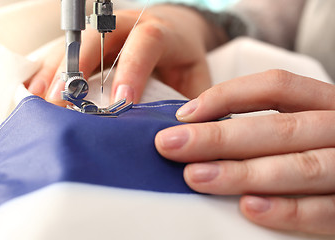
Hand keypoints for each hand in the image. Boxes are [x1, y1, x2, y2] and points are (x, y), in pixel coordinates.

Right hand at [27, 5, 227, 104]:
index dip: (132, 69)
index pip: (146, 42)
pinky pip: (65, 51)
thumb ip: (190, 101)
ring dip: (57, 71)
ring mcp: (106, 31)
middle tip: (65, 103)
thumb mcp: (196, 79)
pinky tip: (36, 90)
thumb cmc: (185, 60)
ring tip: (42, 101)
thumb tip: (174, 132)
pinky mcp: (92, 42)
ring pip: (76, 43)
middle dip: (79, 68)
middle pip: (100, 36)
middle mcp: (129, 25)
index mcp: (161, 32)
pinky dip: (49, 70)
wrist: (176, 32)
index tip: (120, 102)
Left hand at [155, 70, 334, 234]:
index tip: (185, 114)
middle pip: (280, 128)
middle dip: (220, 138)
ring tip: (196, 176)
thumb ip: (264, 125)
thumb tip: (198, 128)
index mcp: (325, 103)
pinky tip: (248, 207)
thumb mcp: (303, 126)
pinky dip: (286, 210)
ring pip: (299, 166)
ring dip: (242, 173)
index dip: (228, 96)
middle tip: (171, 145)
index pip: (277, 86)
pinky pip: (325, 211)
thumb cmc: (320, 148)